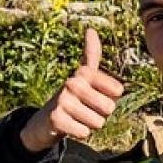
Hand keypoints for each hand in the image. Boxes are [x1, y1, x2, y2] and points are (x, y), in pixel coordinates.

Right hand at [20, 27, 125, 152]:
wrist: (45, 120)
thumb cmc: (73, 97)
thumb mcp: (84, 76)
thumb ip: (91, 55)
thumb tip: (90, 30)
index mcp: (84, 73)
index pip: (117, 90)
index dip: (111, 99)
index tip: (96, 96)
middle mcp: (73, 83)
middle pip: (109, 108)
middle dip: (101, 114)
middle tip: (86, 110)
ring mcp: (63, 100)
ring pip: (98, 122)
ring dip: (91, 124)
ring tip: (78, 117)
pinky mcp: (56, 118)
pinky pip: (85, 132)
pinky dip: (81, 133)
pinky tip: (70, 126)